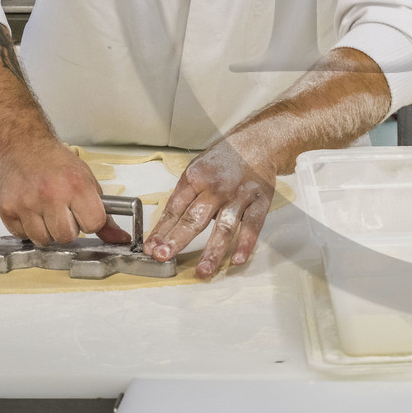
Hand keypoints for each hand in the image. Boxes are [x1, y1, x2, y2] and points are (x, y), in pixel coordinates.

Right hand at [0, 138, 126, 246]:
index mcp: (76, 186)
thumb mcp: (87, 181)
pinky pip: (23, 236)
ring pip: (44, 240)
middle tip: (63, 212)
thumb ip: (103, 213)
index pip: (94, 224)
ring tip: (46, 211)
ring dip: (47, 231)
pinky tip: (31, 211)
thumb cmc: (56, 163)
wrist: (23, 146)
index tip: (85, 214)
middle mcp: (51, 195)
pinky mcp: (7, 210)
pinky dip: (28, 229)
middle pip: (67, 237)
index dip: (91, 222)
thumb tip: (120, 239)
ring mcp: (26, 204)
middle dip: (68, 229)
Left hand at [144, 134, 277, 279]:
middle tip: (163, 257)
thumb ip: (185, 196)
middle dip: (177, 239)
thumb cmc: (225, 159)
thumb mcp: (198, 169)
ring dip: (212, 251)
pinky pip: (252, 225)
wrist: (258, 142)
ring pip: (224, 226)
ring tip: (203, 271)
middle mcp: (217, 186)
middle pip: (194, 218)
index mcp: (196, 177)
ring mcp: (239, 194)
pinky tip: (236, 259)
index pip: (174, 208)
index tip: (151, 248)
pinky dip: (245, 243)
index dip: (161, 230)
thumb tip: (167, 228)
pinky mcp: (260, 201)